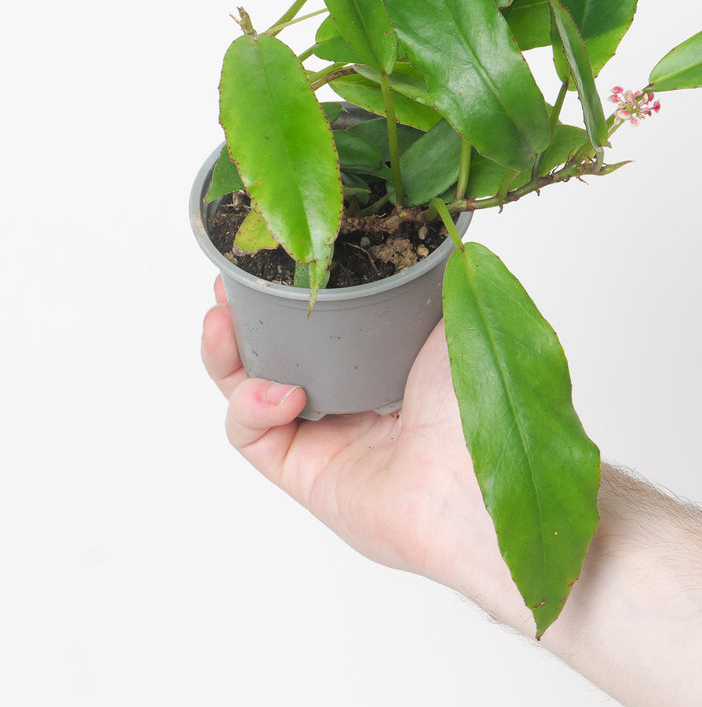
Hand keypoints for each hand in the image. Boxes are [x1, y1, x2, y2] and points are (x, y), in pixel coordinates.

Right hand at [200, 277, 524, 618]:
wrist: (472, 480)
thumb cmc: (476, 400)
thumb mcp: (455, 314)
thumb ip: (428, 276)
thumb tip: (423, 227)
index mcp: (391, 362)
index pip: (325, 322)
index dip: (294, 291)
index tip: (272, 257)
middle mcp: (356, 399)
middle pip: (279, 353)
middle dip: (245, 316)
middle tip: (227, 285)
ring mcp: (327, 437)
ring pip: (252, 389)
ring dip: (228, 354)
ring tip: (220, 320)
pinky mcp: (303, 473)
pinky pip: (252, 434)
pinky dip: (252, 405)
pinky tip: (281, 394)